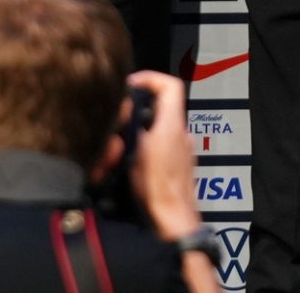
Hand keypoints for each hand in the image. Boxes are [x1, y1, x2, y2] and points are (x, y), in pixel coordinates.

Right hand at [124, 71, 203, 241]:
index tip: (131, 86)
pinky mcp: (178, 164)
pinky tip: (130, 166)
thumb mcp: (136, 152)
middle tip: (118, 129)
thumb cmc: (156, 188)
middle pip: (158, 108)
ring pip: (156, 128)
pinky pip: (159, 146)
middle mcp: (180, 133)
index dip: (150, 79)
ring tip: (118, 155)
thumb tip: (129, 109)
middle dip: (134, 115)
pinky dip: (143, 149)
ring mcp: (181, 149)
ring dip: (135, 135)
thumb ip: (133, 127)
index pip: (170, 86)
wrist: (174, 220)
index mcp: (172, 125)